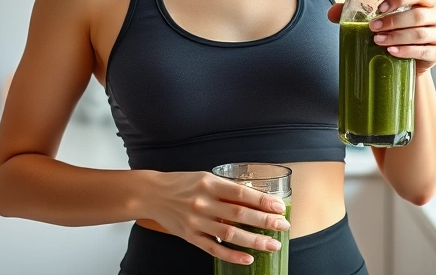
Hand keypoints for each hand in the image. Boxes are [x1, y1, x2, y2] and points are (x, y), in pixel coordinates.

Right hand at [147, 171, 289, 264]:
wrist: (152, 194)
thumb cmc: (182, 183)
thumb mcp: (205, 178)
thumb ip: (227, 189)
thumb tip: (255, 200)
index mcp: (209, 184)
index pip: (241, 193)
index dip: (262, 201)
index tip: (279, 207)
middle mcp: (203, 203)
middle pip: (239, 215)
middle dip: (264, 221)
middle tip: (283, 226)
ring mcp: (196, 221)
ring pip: (230, 234)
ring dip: (254, 241)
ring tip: (272, 244)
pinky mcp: (190, 237)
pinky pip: (214, 249)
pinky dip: (232, 255)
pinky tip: (248, 258)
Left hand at [328, 0, 435, 73]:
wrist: (409, 60)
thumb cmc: (396, 32)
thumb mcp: (380, 18)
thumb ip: (356, 12)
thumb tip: (332, 13)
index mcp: (427, 0)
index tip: (380, 8)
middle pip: (418, 15)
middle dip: (393, 21)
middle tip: (372, 28)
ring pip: (420, 34)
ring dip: (397, 37)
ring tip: (378, 40)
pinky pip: (424, 51)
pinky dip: (406, 51)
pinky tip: (391, 52)